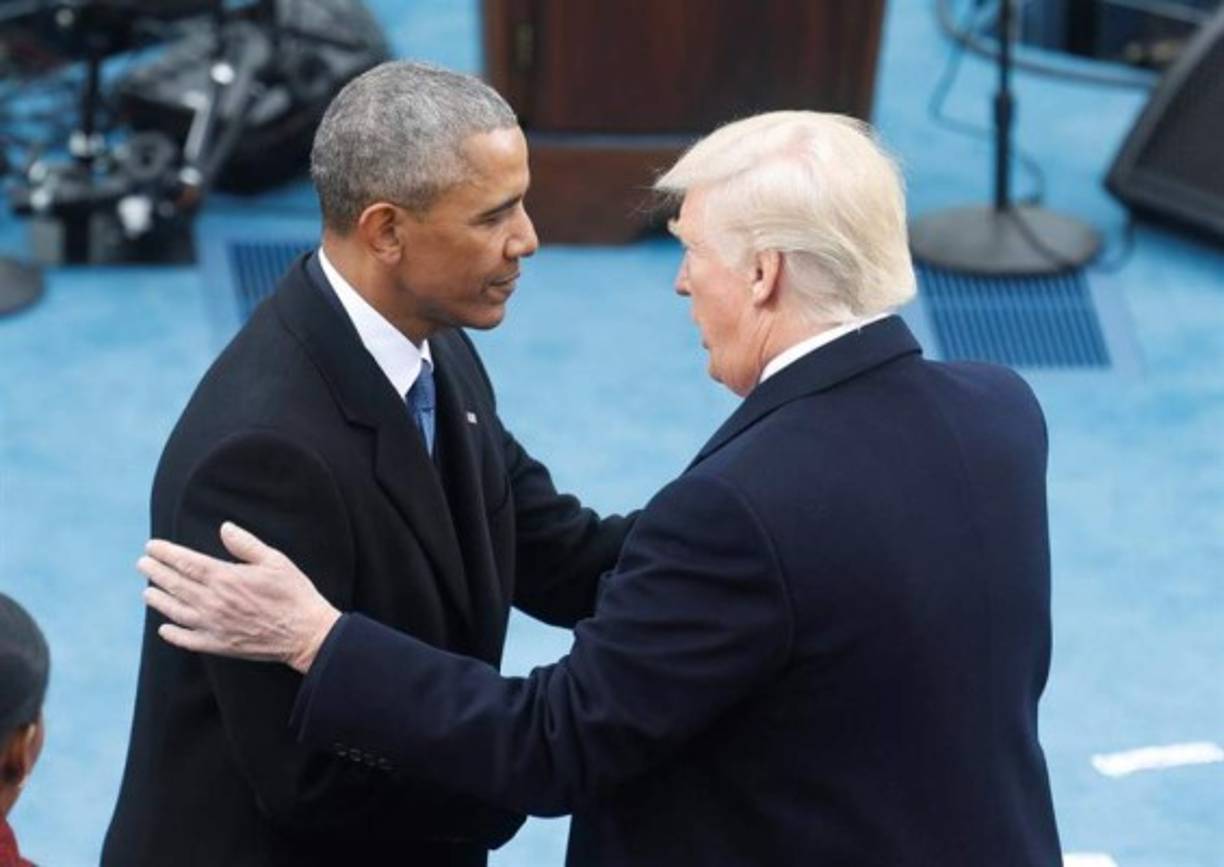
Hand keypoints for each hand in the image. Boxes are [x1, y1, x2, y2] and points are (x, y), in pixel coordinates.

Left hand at [139, 522, 340, 672]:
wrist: (305, 633)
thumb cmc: (293, 593)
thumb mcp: (275, 560)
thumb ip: (246, 544)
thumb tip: (224, 528)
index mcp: (225, 578)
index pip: (186, 562)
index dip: (166, 553)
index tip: (152, 546)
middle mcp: (213, 602)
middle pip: (175, 584)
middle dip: (156, 572)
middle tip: (142, 564)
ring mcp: (213, 625)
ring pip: (175, 611)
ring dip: (158, 600)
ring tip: (147, 591)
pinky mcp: (219, 645)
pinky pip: (188, 639)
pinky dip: (173, 634)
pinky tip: (165, 627)